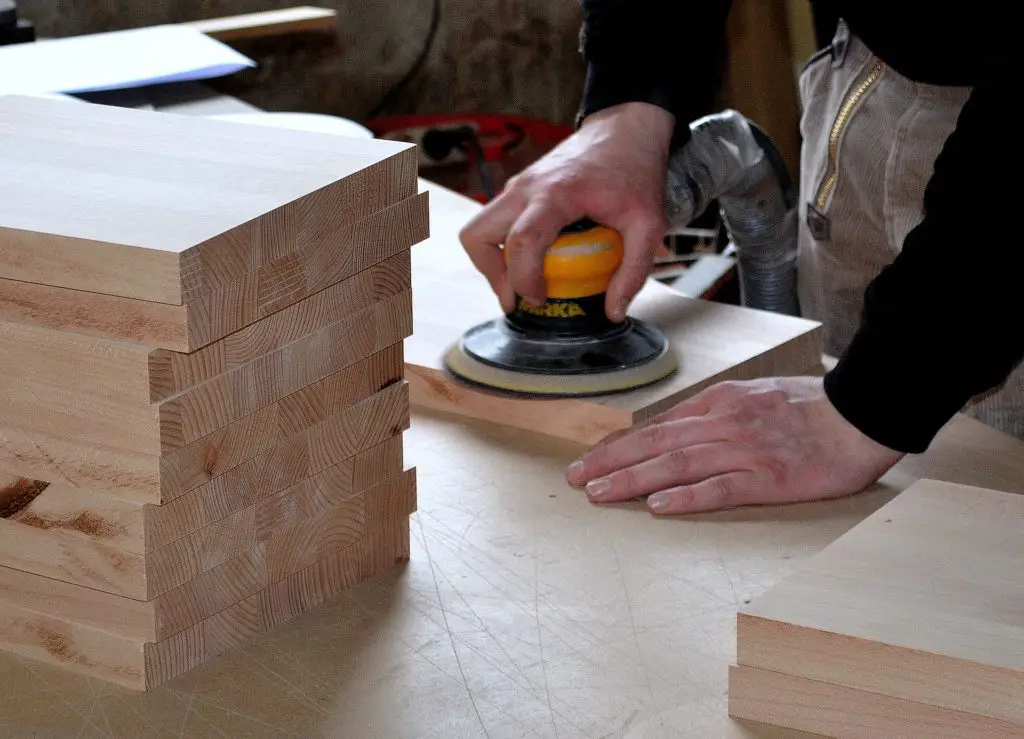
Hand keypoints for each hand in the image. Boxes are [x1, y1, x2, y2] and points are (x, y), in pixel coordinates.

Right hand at [458, 102, 673, 320]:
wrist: (626, 130)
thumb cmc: (635, 170)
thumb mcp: (648, 223)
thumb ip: (634, 269)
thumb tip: (613, 311)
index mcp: (555, 194)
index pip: (521, 241)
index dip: (522, 279)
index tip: (539, 299)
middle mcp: (526, 188)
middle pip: (477, 235)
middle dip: (492, 274)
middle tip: (518, 296)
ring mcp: (517, 186)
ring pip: (478, 230)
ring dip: (492, 262)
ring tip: (521, 282)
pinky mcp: (519, 189)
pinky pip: (494, 223)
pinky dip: (503, 248)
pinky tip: (532, 260)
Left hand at [564, 376, 903, 514]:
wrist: (860, 413)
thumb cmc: (808, 409)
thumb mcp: (751, 397)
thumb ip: (713, 413)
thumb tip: (674, 429)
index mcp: (718, 404)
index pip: (657, 427)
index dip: (619, 444)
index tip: (588, 458)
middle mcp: (723, 424)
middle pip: (655, 444)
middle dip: (609, 461)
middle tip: (574, 478)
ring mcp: (745, 451)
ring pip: (676, 465)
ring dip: (632, 479)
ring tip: (598, 493)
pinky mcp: (769, 477)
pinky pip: (721, 488)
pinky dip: (687, 497)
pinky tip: (658, 507)